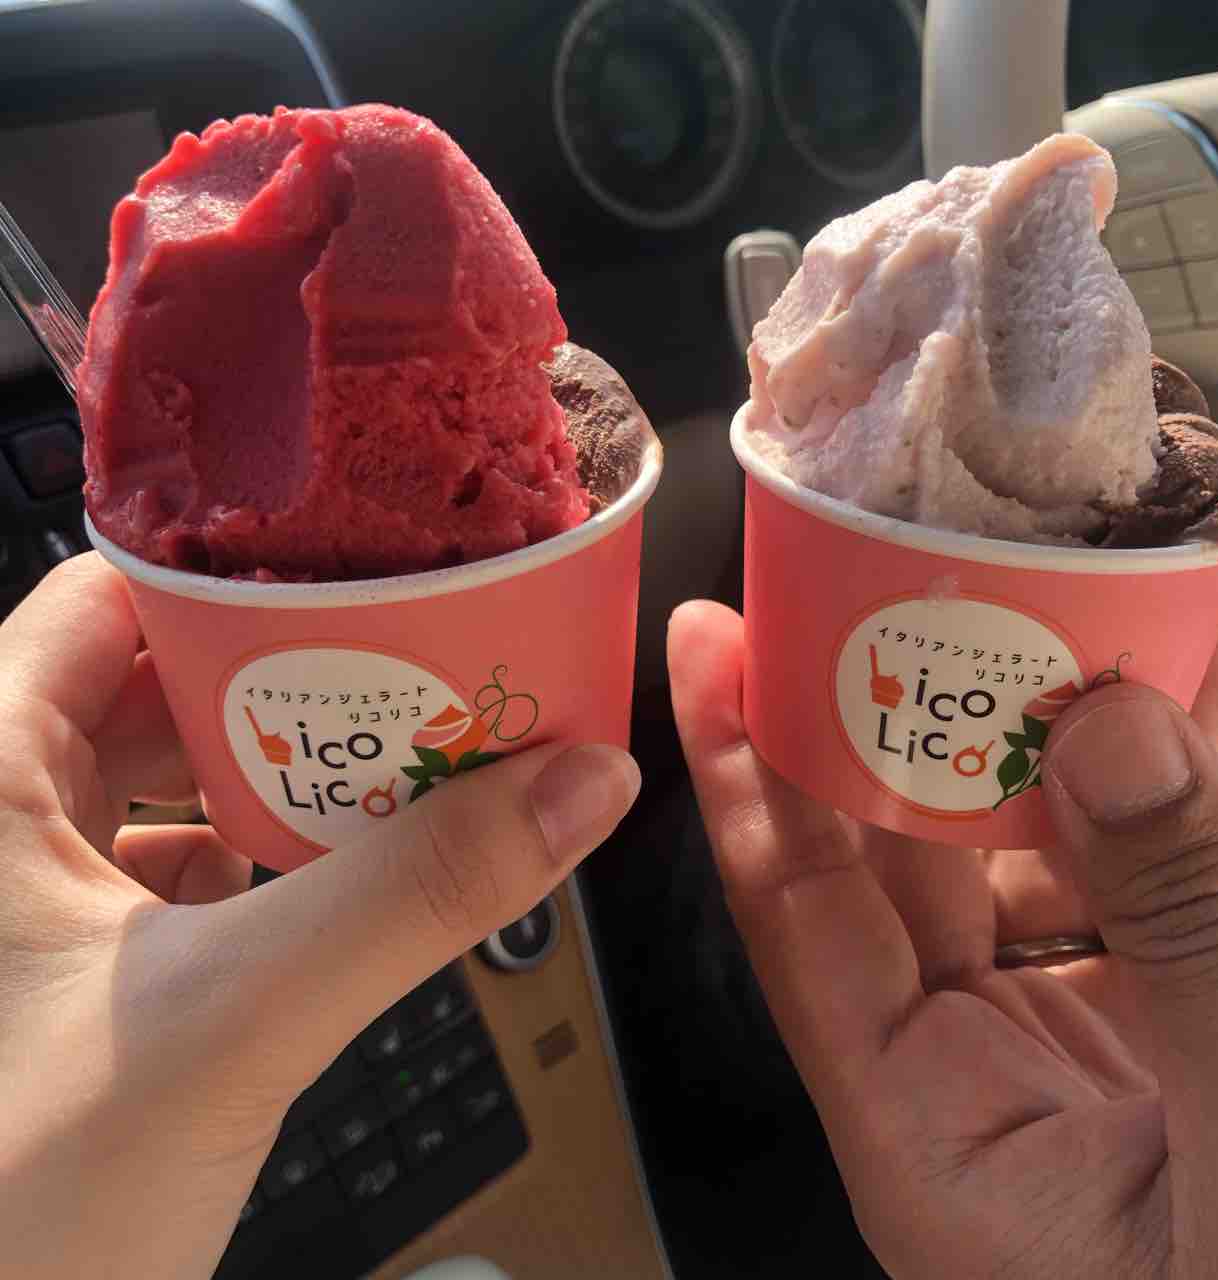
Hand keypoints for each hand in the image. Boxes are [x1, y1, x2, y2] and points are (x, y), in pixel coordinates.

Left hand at [0, 555, 640, 1279]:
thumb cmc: (13, 1209)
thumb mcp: (232, 1020)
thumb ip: (414, 895)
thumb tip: (581, 781)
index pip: (112, 598)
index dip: (242, 579)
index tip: (368, 581)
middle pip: (160, 687)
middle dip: (293, 683)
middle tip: (417, 678)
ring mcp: (24, 901)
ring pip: (171, 782)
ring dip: (285, 776)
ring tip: (399, 770)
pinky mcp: (62, 973)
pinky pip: (172, 869)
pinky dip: (258, 860)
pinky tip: (326, 884)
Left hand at [669, 600, 1217, 1278]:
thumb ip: (1192, 940)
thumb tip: (1108, 732)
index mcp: (925, 1138)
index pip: (791, 913)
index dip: (742, 764)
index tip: (710, 638)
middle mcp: (966, 1082)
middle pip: (891, 858)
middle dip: (898, 711)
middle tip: (897, 576)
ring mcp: (1058, 1051)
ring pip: (1013, 851)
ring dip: (1044, 729)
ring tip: (1065, 598)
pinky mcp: (1149, 1029)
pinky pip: (1119, 881)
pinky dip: (1155, 788)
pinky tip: (1194, 690)